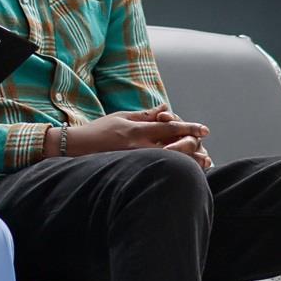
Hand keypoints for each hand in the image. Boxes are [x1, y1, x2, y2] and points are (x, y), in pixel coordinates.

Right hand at [64, 107, 208, 157]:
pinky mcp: (130, 170)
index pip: (169, 127)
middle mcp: (138, 146)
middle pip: (173, 147)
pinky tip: (184, 172)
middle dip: (193, 148)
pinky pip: (156, 171)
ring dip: (187, 162)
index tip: (205, 130)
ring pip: (168, 162)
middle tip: (206, 152)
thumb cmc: (99, 130)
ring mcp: (134, 161)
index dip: (189, 127)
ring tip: (203, 163)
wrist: (75, 149)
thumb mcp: (122, 117)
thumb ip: (145, 115)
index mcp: (137, 130)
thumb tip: (166, 108)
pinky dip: (172, 170)